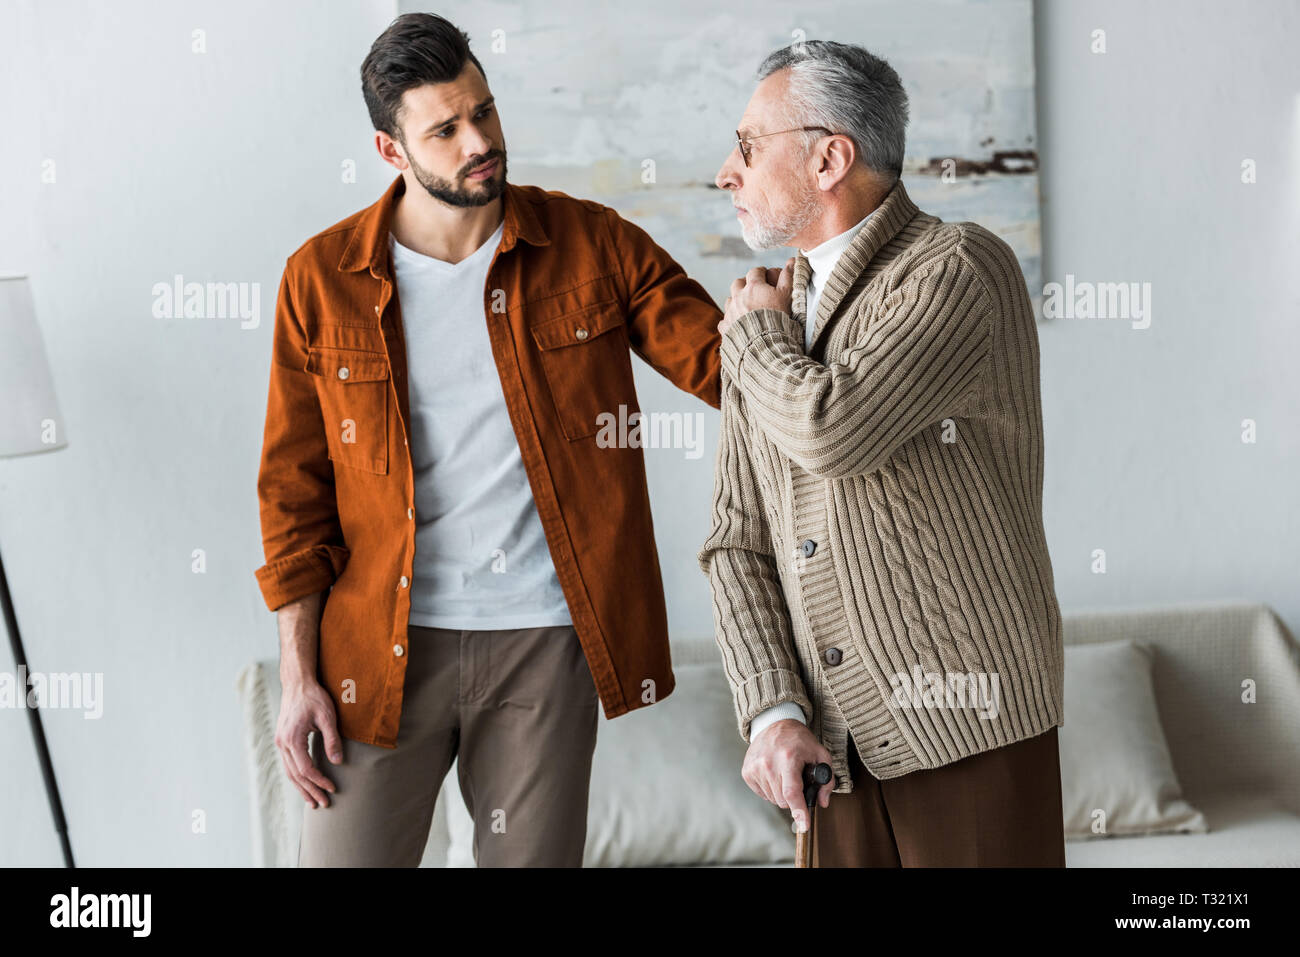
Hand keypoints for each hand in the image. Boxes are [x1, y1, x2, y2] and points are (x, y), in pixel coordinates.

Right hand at [275, 677, 342, 807]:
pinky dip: (296, 777)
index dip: (319, 781)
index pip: (306, 769)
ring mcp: (280, 742)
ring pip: (290, 772)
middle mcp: (283, 744)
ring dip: (301, 788)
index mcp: (293, 739)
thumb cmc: (314, 698)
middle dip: (310, 791)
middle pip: (296, 775)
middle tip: (324, 804)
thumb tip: (338, 762)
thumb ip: (332, 740)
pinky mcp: (282, 740)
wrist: (297, 683)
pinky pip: (288, 764)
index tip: (332, 789)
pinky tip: (304, 784)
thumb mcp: (328, 717)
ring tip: (313, 802)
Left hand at [719, 258, 794, 334]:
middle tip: (754, 290)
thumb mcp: (787, 296)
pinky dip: (730, 321)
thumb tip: (792, 261)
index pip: (755, 272)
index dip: (762, 273)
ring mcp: (731, 312)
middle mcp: (739, 297)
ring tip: (746, 308)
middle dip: (745, 284)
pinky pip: (724, 321)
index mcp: (753, 287)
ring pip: (730, 300)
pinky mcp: (726, 328)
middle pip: (738, 283)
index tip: (766, 277)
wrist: (765, 344)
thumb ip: (788, 277)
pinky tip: (738, 325)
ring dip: (737, 301)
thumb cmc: (778, 319)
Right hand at [741, 718, 834, 833]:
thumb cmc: (799, 740)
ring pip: (773, 799)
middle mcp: (768, 764)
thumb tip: (822, 802)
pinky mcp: (747, 772)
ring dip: (781, 793)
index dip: (799, 811)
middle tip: (797, 779)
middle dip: (794, 797)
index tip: (804, 826)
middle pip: (783, 800)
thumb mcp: (820, 754)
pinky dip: (771, 789)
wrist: (774, 723)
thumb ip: (826, 780)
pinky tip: (774, 774)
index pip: (792, 792)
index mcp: (788, 758)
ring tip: (785, 773)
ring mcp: (755, 768)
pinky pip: (763, 794)